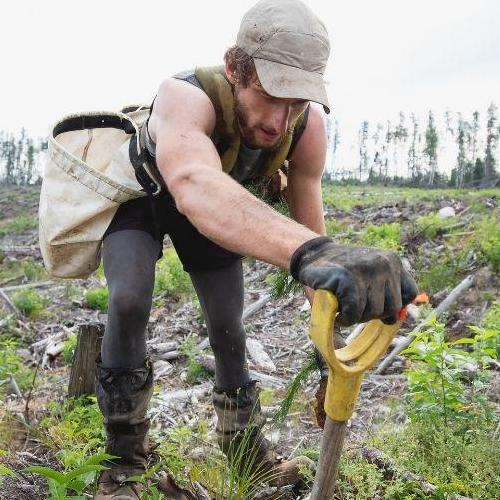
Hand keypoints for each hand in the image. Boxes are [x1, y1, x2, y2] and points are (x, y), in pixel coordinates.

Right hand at [290, 237, 417, 325]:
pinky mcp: (348, 278)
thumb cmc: (342, 272)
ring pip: (373, 312)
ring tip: (344, 307)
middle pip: (392, 308)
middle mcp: (384, 263)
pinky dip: (344, 319)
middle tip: (355, 307)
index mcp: (392, 261)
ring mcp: (366, 270)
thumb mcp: (370, 275)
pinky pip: (354, 313)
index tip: (378, 308)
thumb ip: (386, 290)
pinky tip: (337, 313)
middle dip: (372, 314)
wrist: (313, 255)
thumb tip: (399, 318)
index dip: (395, 307)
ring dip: (356, 317)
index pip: (409, 294)